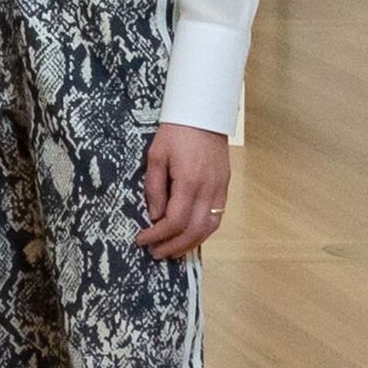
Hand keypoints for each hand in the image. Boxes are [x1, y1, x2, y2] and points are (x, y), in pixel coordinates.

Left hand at [139, 126, 231, 259]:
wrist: (204, 113)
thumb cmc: (176, 132)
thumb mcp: (156, 156)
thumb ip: (155, 188)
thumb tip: (154, 216)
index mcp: (189, 181)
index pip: (175, 221)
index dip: (158, 235)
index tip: (142, 240)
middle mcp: (208, 189)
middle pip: (193, 230)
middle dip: (173, 246)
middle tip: (155, 253)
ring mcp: (220, 189)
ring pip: (209, 228)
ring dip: (190, 244)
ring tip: (171, 251)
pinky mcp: (224, 186)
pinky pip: (216, 217)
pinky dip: (202, 232)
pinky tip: (189, 236)